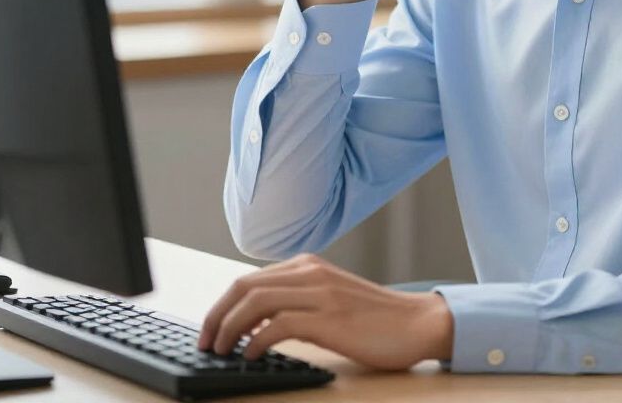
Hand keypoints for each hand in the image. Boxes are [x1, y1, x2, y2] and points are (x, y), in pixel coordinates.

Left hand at [197, 252, 454, 369]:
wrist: (416, 323)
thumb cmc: (374, 318)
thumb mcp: (331, 297)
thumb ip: (298, 300)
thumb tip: (254, 323)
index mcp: (309, 265)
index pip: (249, 278)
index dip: (222, 305)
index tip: (209, 330)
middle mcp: (311, 273)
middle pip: (245, 286)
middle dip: (216, 315)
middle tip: (205, 343)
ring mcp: (321, 294)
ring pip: (257, 301)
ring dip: (230, 328)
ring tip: (221, 351)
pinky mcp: (330, 319)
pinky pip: (280, 324)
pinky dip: (257, 340)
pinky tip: (252, 356)